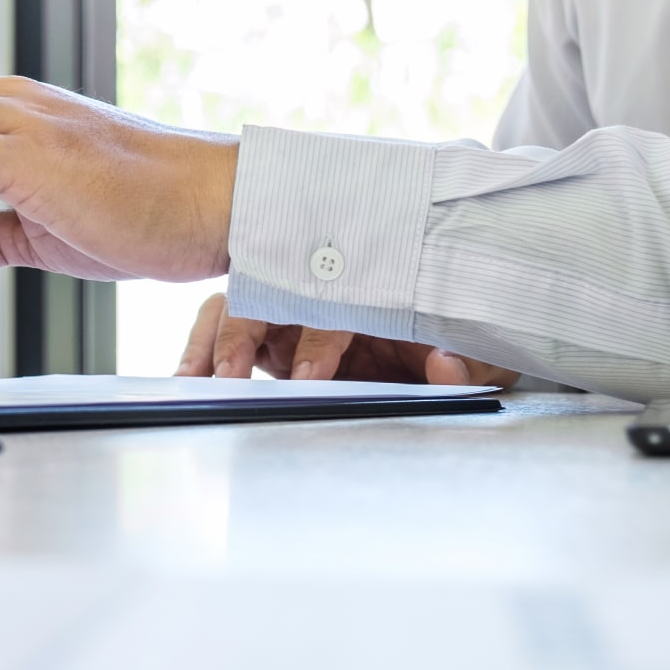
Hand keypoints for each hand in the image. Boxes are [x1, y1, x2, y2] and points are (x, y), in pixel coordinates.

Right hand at [174, 292, 519, 385]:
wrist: (456, 355)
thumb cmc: (462, 343)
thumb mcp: (483, 355)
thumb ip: (470, 364)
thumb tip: (445, 365)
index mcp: (370, 291)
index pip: (332, 305)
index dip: (318, 339)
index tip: (309, 376)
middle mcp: (322, 297)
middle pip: (267, 295)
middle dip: (241, 334)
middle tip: (229, 375)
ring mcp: (291, 318)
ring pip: (234, 310)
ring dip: (211, 342)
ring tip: (194, 379)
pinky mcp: (270, 344)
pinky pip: (222, 338)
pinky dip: (199, 353)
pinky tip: (187, 378)